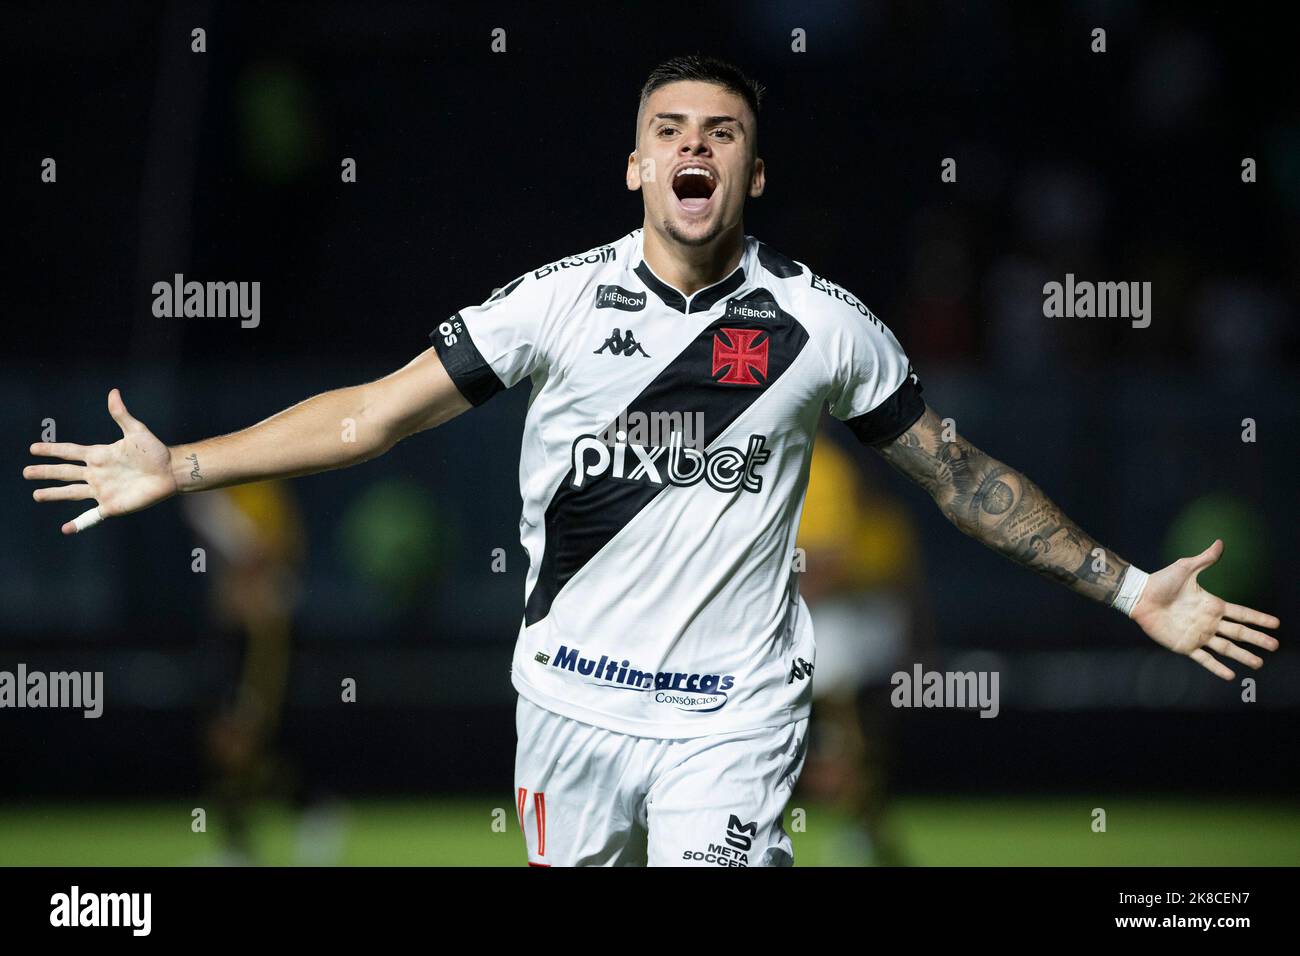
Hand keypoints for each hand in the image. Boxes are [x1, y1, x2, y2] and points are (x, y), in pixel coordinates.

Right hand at [24, 388, 177, 534]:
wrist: (170, 472)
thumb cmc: (154, 451)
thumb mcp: (136, 431)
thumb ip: (121, 415)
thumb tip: (113, 393)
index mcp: (99, 455)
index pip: (70, 452)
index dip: (52, 450)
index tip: (33, 448)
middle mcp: (97, 473)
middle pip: (65, 473)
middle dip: (45, 472)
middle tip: (26, 472)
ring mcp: (102, 490)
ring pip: (71, 493)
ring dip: (54, 494)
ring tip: (36, 495)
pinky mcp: (112, 506)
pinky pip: (91, 517)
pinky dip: (79, 523)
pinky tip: (66, 529)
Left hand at [1132, 539, 1279, 679]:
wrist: (1139, 596)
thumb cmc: (1161, 581)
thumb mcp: (1186, 568)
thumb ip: (1205, 559)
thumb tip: (1220, 542)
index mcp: (1212, 605)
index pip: (1242, 613)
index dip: (1258, 618)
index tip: (1276, 624)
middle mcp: (1209, 622)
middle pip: (1239, 633)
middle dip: (1257, 639)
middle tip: (1275, 646)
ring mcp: (1198, 635)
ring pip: (1226, 648)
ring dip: (1243, 656)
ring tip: (1258, 664)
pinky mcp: (1185, 646)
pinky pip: (1204, 659)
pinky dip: (1217, 667)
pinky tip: (1230, 675)